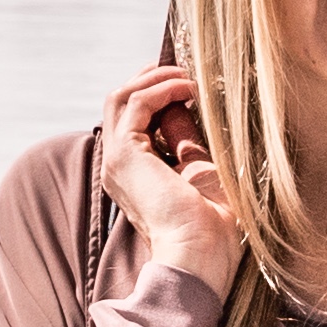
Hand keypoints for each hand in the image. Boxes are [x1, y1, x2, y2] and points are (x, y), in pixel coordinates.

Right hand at [97, 66, 241, 295]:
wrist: (197, 259)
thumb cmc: (210, 232)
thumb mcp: (203, 176)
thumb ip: (190, 146)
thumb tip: (191, 111)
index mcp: (134, 176)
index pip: (134, 122)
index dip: (158, 96)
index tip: (188, 82)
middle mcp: (118, 167)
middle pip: (120, 104)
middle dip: (149, 79)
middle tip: (181, 67)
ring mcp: (117, 160)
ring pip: (120, 97)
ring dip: (155, 78)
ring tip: (186, 73)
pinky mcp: (125, 155)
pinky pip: (136, 103)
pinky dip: (163, 88)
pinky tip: (189, 87)